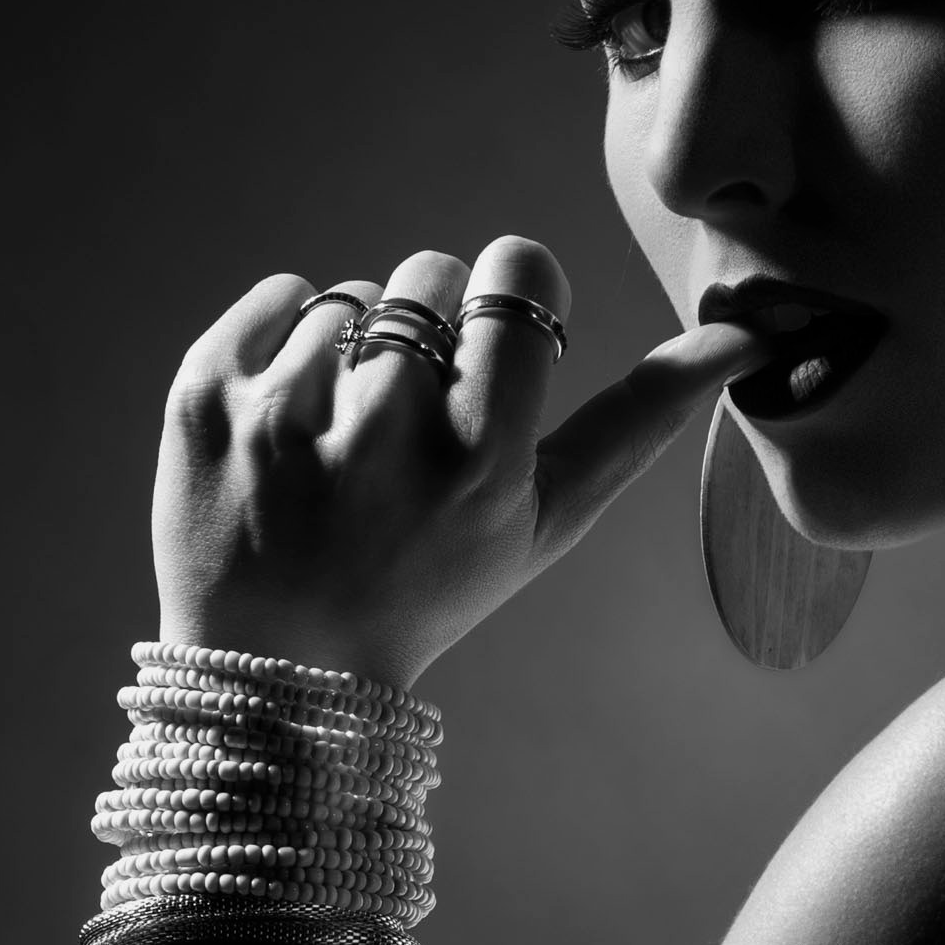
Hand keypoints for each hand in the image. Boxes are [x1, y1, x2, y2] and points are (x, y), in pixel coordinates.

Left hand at [154, 233, 770, 686]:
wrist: (281, 670)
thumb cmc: (434, 584)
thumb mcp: (548, 521)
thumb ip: (639, 422)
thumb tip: (741, 337)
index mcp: (480, 464)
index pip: (514, 274)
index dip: (510, 293)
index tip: (496, 342)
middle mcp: (380, 436)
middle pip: (429, 274)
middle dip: (429, 331)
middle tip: (409, 427)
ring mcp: (280, 419)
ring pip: (351, 294)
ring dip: (355, 351)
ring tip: (343, 443)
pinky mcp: (204, 402)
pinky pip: (277, 295)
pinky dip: (288, 342)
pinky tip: (291, 424)